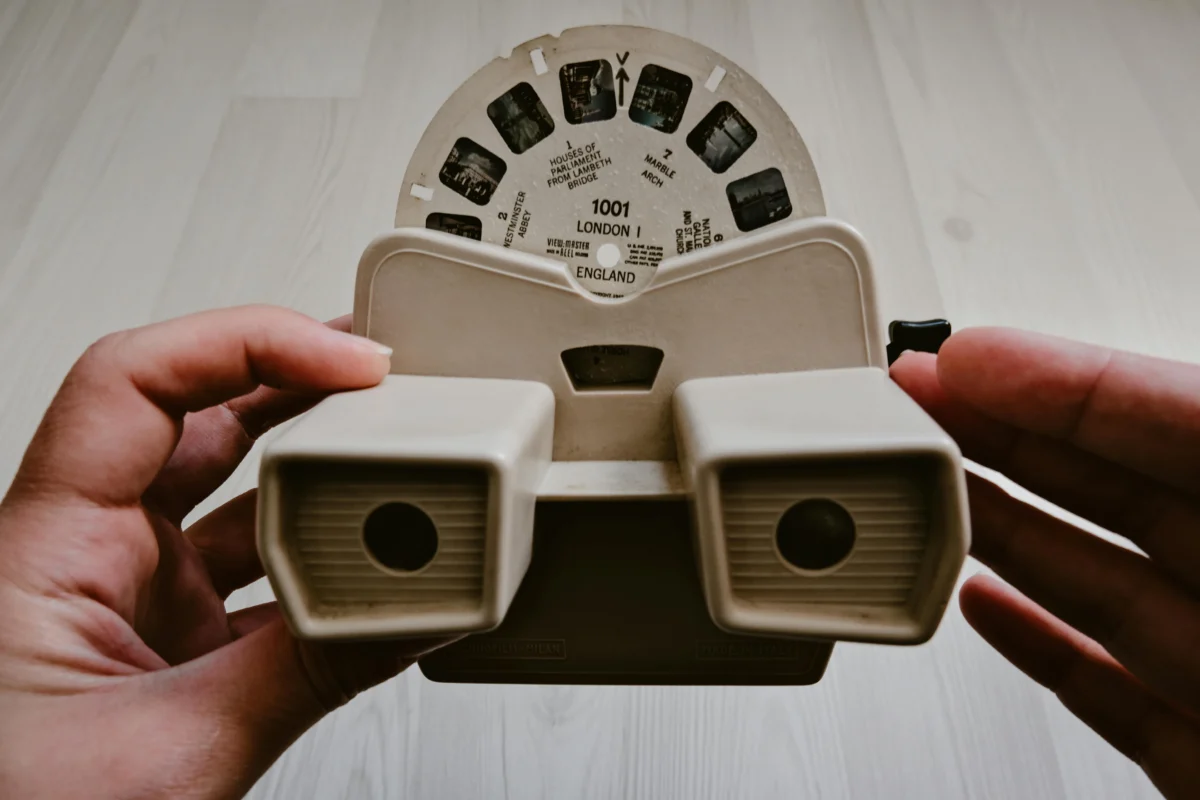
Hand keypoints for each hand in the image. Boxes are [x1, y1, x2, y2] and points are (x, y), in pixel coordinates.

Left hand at [0, 306, 457, 798]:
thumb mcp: (173, 751)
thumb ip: (309, 671)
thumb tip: (419, 606)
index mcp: (47, 551)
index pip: (134, 383)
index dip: (246, 342)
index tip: (347, 361)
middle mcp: (88, 556)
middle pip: (198, 416)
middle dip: (297, 383)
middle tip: (386, 378)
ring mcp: (133, 597)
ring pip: (235, 494)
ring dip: (317, 475)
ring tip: (395, 460)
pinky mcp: (170, 640)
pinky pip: (259, 572)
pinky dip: (323, 562)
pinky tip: (376, 568)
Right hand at [892, 327, 1199, 798]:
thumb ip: (1191, 437)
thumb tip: (1078, 418)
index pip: (1169, 416)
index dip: (1057, 381)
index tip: (959, 360)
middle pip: (1111, 486)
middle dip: (999, 432)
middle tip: (908, 399)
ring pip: (1089, 577)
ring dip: (993, 523)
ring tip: (912, 478)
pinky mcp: (1198, 752)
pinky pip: (1099, 683)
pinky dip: (1030, 638)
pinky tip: (978, 599)